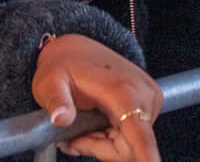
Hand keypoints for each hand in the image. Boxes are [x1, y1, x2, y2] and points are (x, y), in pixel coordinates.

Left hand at [32, 34, 161, 161]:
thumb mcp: (50, 82)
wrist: (76, 47)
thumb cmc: (62, 65)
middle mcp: (144, 96)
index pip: (141, 136)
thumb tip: (60, 118)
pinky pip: (134, 136)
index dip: (148, 157)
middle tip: (73, 138)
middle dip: (100, 149)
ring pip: (132, 146)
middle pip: (130, 150)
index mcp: (123, 92)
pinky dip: (112, 137)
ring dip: (104, 144)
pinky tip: (94, 123)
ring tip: (82, 125)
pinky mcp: (149, 102)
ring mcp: (149, 99)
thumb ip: (56, 101)